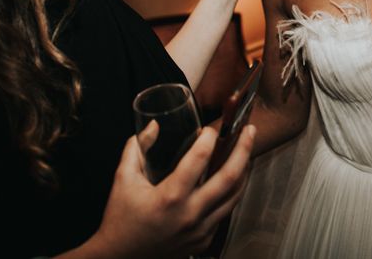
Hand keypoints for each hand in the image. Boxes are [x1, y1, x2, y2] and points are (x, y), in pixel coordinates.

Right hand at [92, 124, 255, 258]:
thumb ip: (137, 147)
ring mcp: (200, 230)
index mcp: (170, 197)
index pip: (199, 160)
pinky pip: (224, 212)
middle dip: (243, 150)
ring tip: (247, 152)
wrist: (121, 257)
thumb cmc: (121, 218)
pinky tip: (232, 179)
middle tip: (250, 132)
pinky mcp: (203, 240)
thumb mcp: (123, 178)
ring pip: (234, 197)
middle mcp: (190, 214)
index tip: (211, 128)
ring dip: (244, 171)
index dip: (209, 139)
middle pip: (228, 177)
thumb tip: (153, 125)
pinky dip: (232, 193)